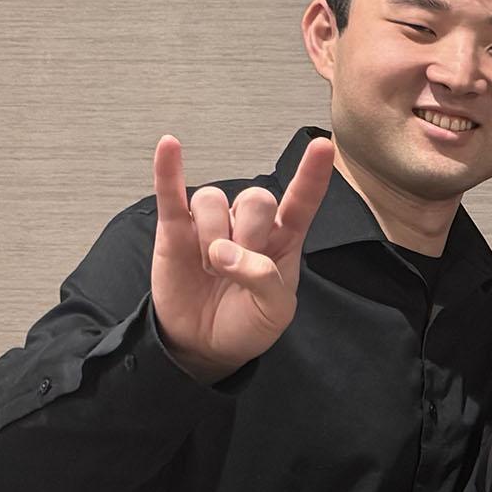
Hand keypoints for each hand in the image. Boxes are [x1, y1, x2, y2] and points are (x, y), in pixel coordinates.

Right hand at [151, 135, 333, 383]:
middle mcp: (249, 225)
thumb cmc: (247, 324)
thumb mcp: (273, 312)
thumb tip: (227, 253)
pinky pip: (171, 193)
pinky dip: (169, 170)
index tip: (322, 146)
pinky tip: (169, 146)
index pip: (302, 201)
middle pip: (254, 197)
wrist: (205, 345)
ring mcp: (211, 224)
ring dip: (212, 233)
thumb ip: (263, 280)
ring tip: (209, 267)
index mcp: (283, 240)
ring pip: (213, 199)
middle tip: (235, 268)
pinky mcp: (176, 230)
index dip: (312, 175)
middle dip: (248, 233)